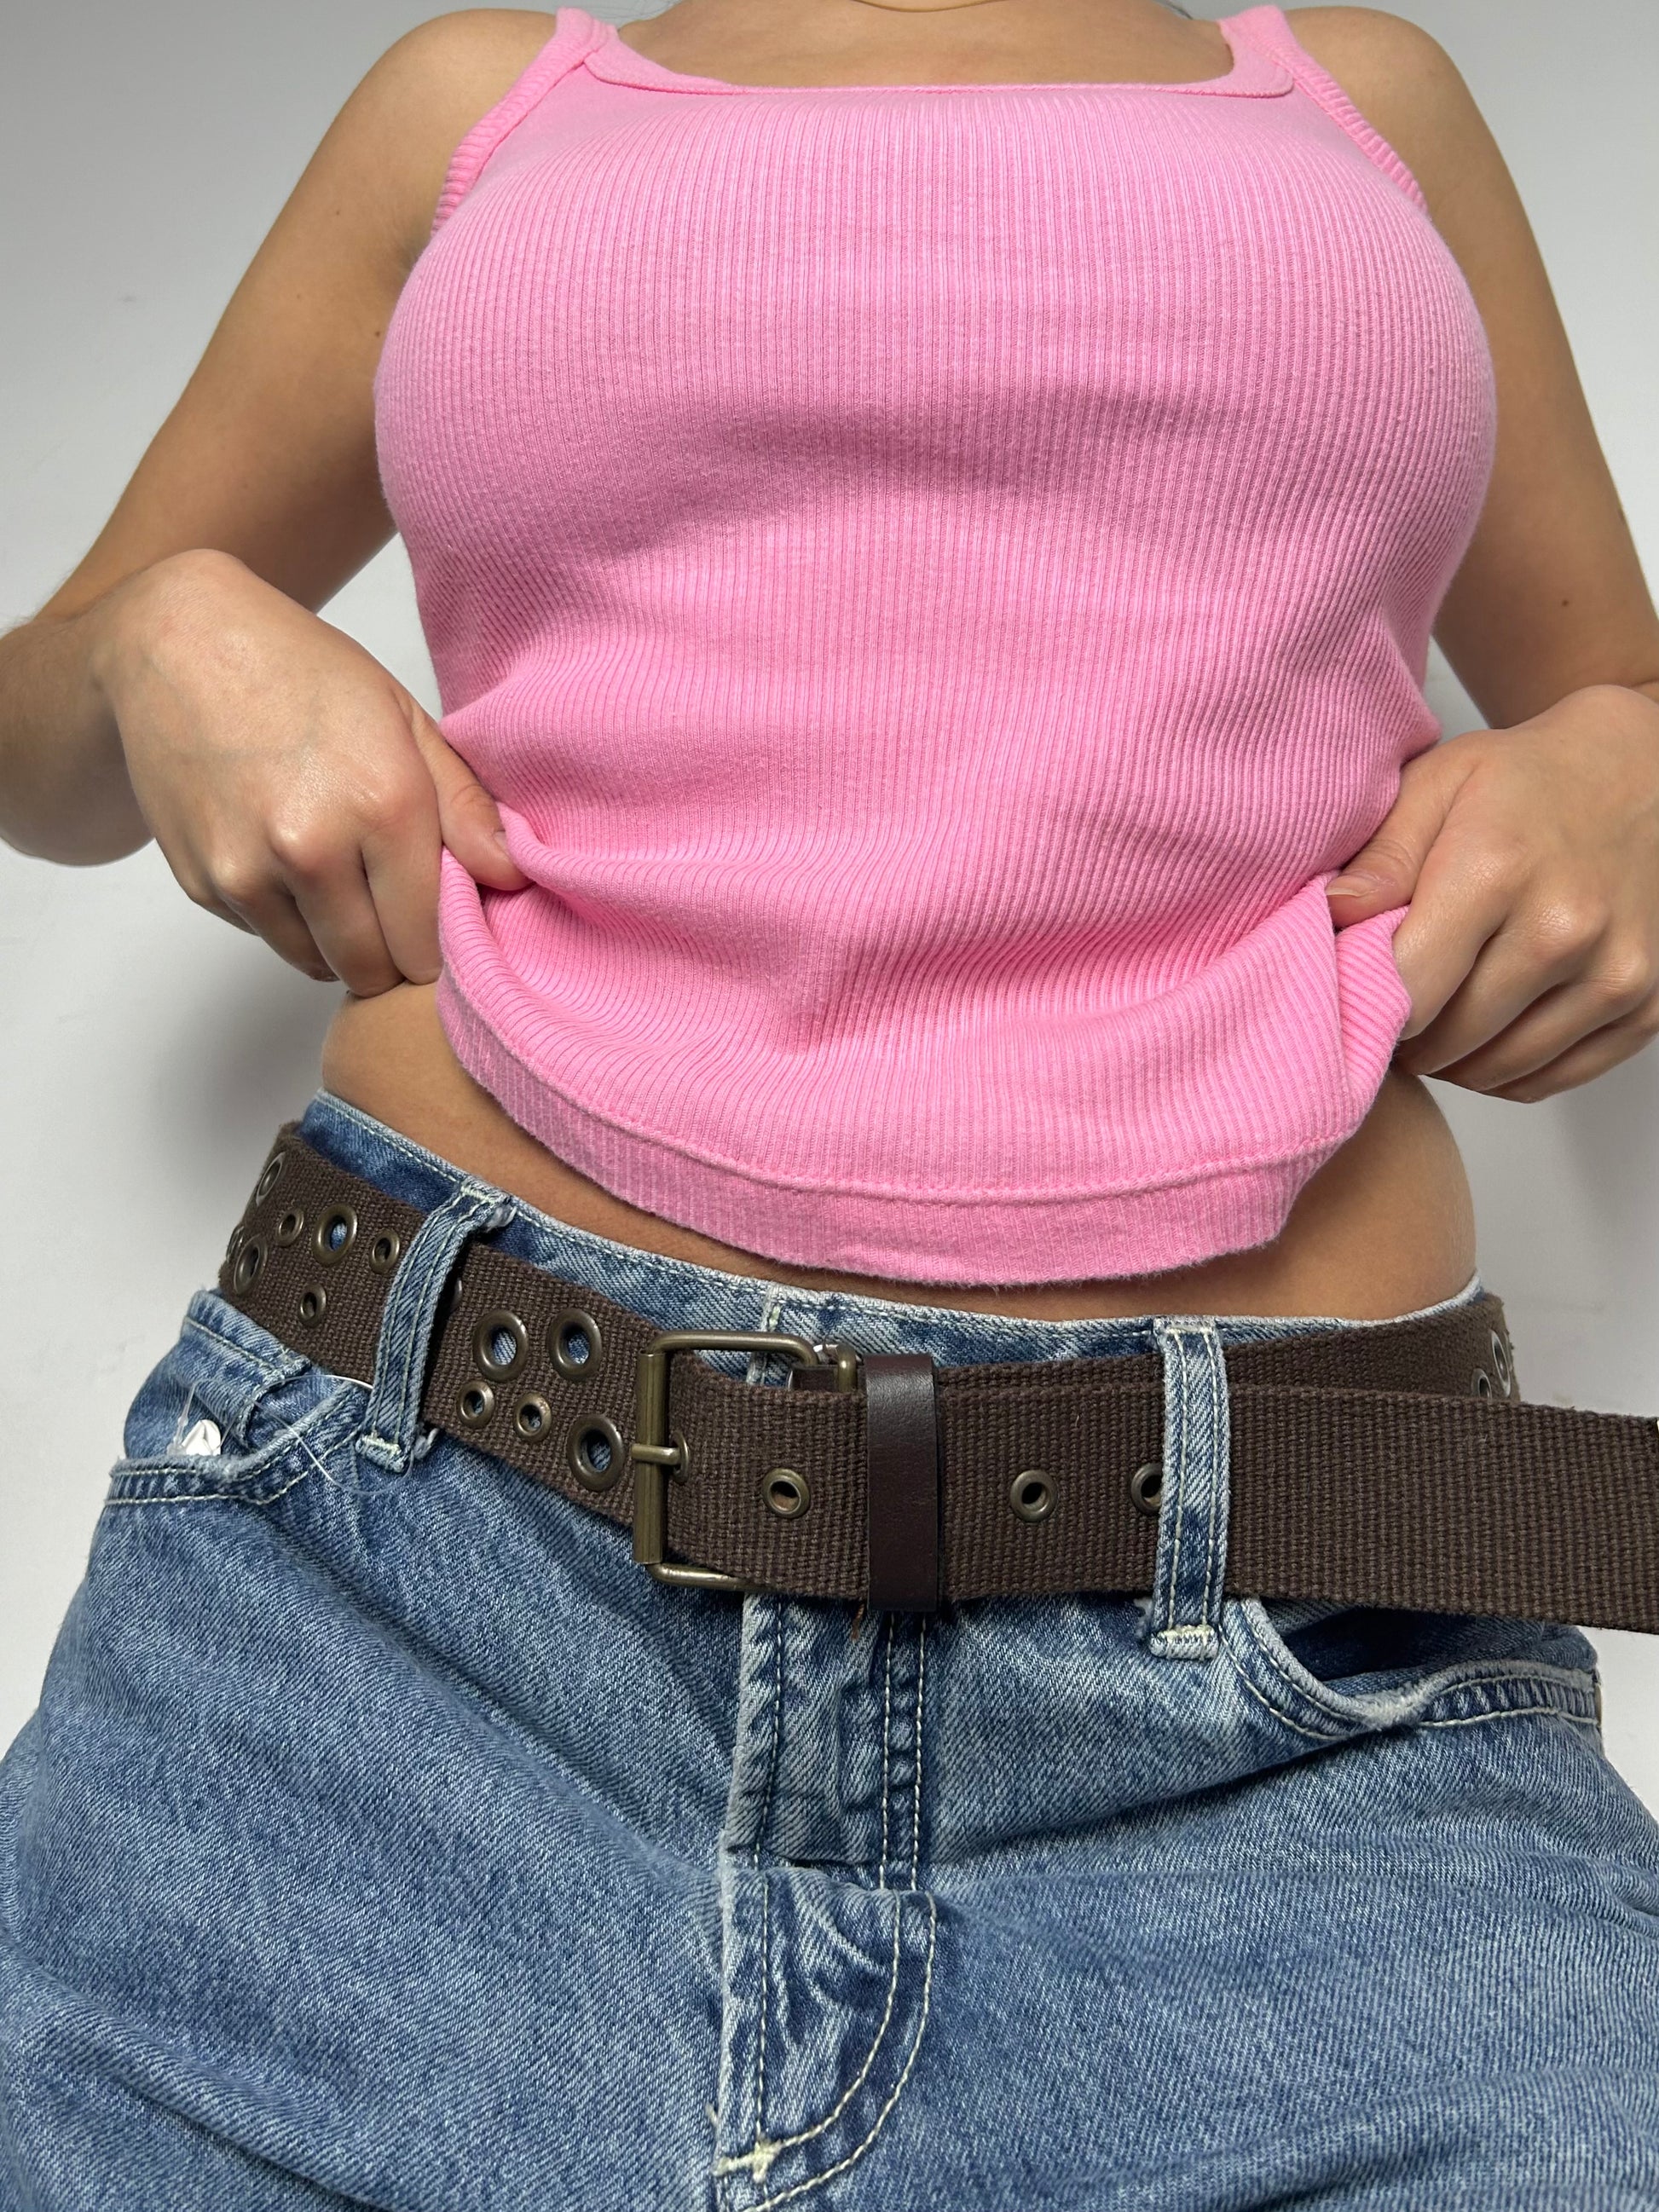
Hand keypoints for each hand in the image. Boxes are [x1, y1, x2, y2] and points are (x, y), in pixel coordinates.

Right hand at [93, 549, 526, 992]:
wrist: (178, 643)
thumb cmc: (304, 673)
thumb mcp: (404, 718)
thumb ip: (465, 805)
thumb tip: (512, 878)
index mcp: (382, 806)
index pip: (429, 938)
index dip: (442, 942)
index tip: (441, 922)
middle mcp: (312, 851)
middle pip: (373, 969)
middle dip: (393, 956)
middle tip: (396, 914)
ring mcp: (248, 873)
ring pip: (318, 966)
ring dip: (340, 945)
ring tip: (344, 882)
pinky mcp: (203, 884)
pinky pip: (266, 938)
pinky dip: (287, 920)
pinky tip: (287, 860)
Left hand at [1325, 684, 1658, 1101]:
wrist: (1640, 773)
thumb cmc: (1526, 782)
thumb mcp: (1438, 785)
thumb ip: (1381, 856)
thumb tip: (1329, 916)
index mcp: (1497, 871)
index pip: (1406, 990)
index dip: (1368, 1003)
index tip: (1356, 989)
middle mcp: (1564, 930)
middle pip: (1448, 1040)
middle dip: (1405, 1036)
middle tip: (1389, 1007)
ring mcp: (1615, 973)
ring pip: (1497, 1071)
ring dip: (1452, 1061)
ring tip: (1435, 1017)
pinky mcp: (1648, 1006)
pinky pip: (1551, 1079)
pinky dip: (1507, 1071)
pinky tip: (1486, 1031)